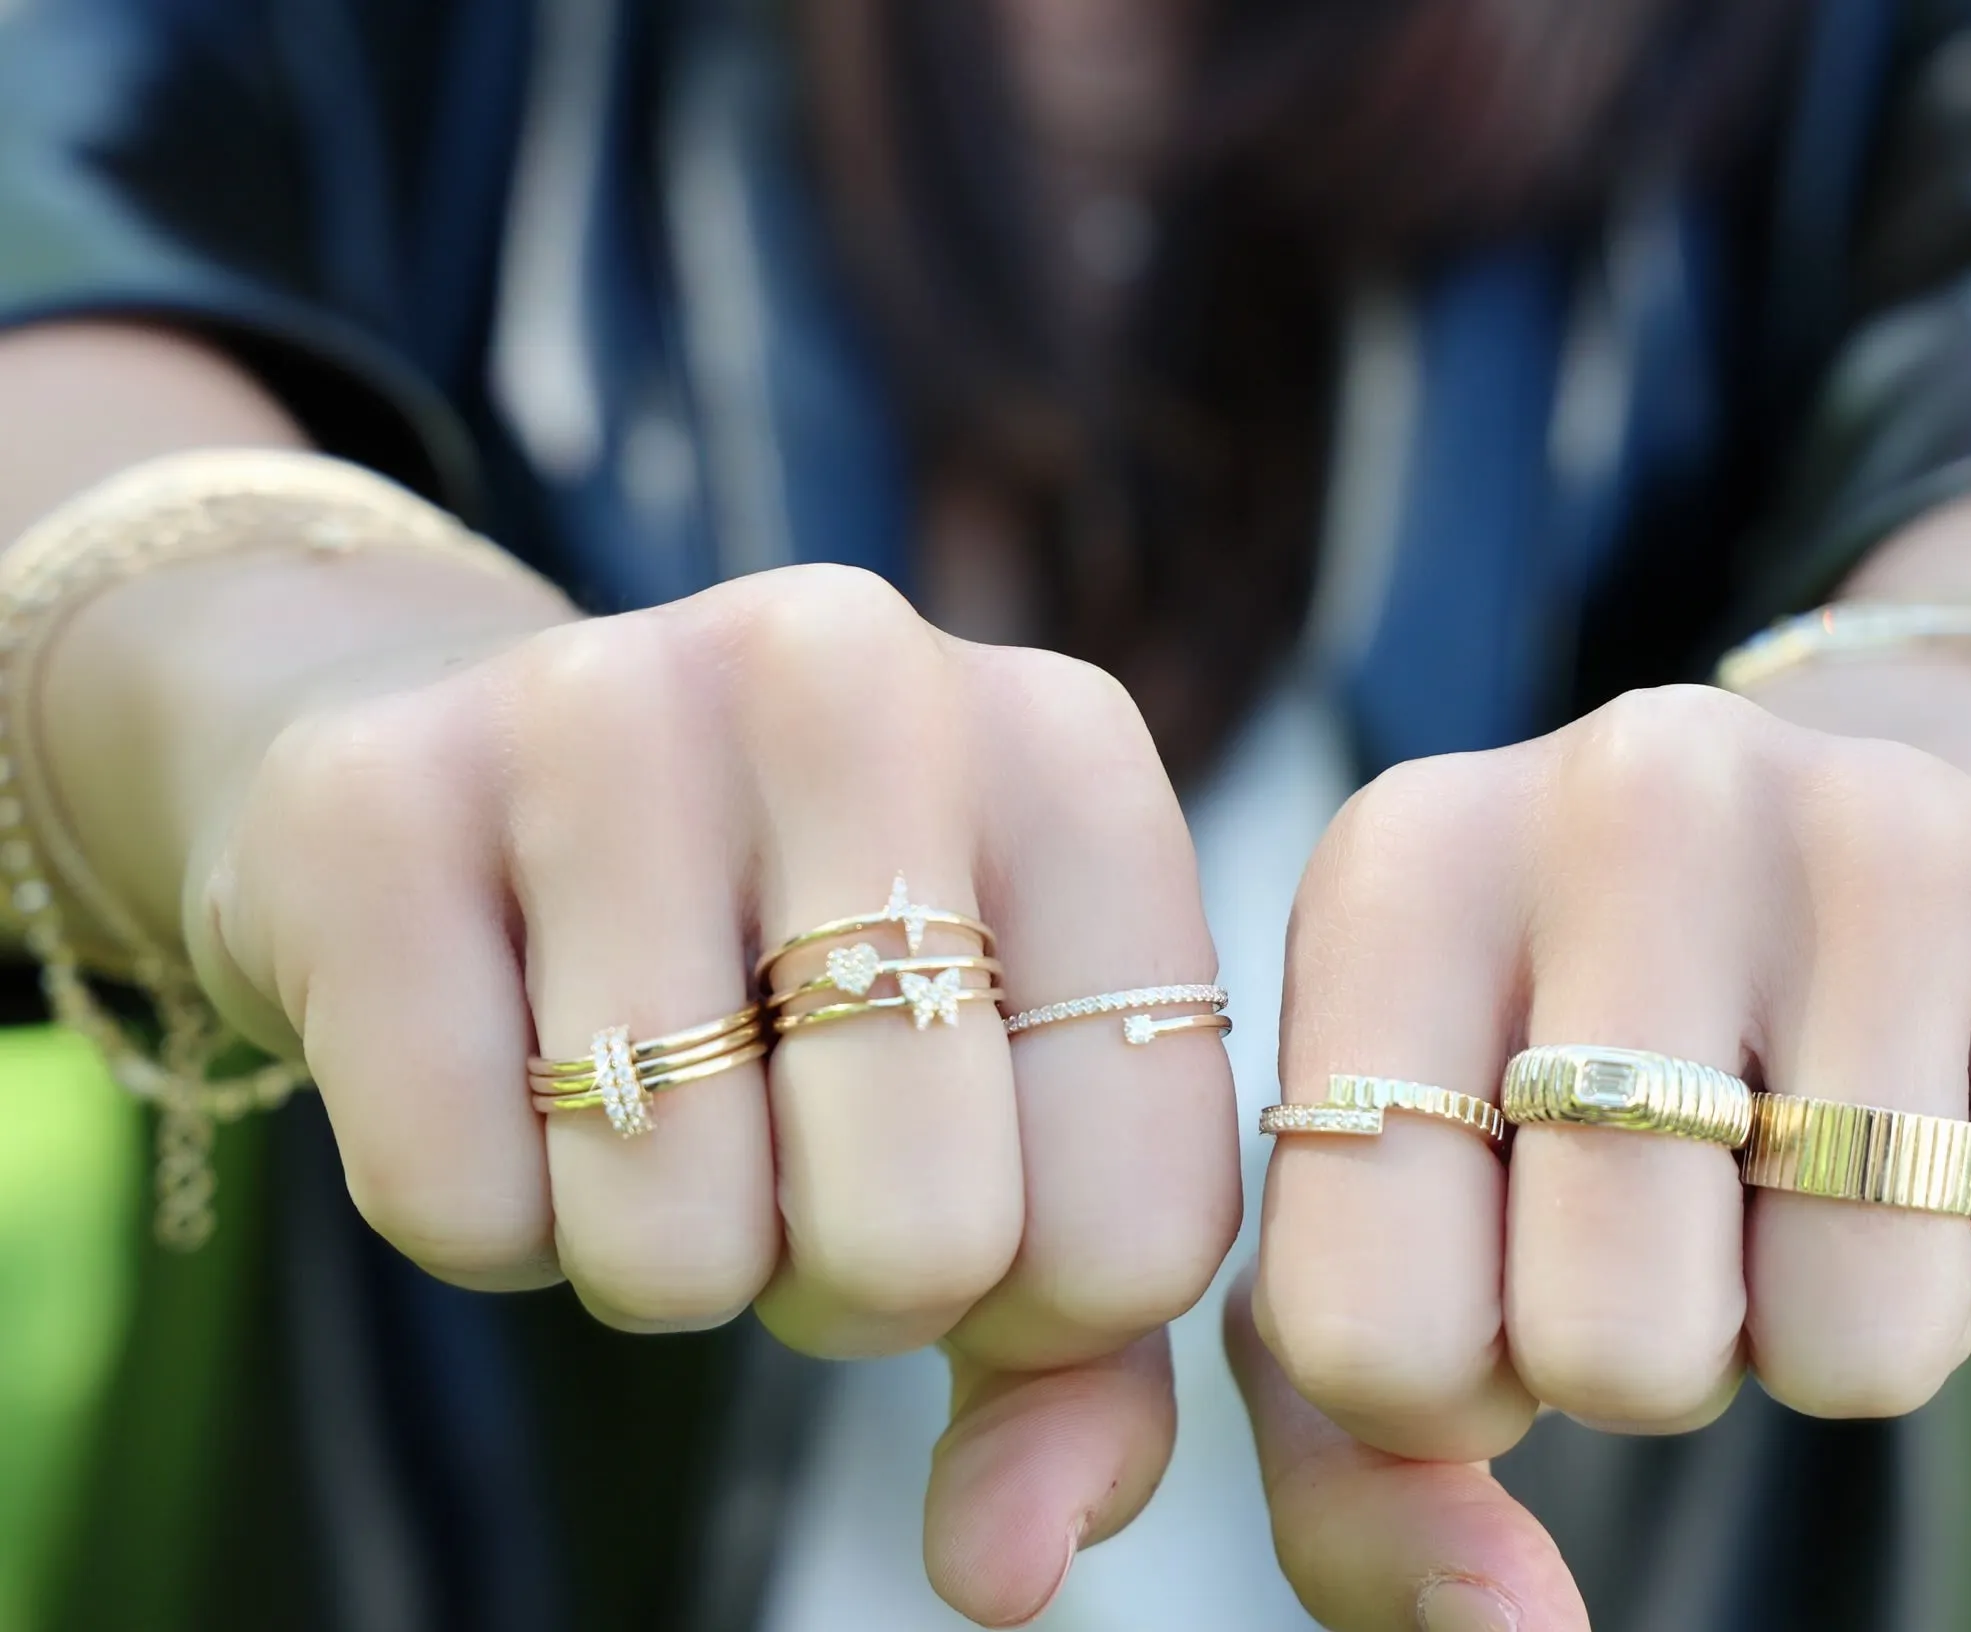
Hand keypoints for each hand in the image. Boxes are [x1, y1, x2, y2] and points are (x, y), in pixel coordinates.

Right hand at [188, 565, 1238, 1623]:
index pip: (1140, 1225)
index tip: (963, 1198)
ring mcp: (605, 708)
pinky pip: (453, 1201)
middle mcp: (856, 677)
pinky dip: (481, 1209)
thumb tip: (1009, 1577)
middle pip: (920, 1244)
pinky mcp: (380, 801)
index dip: (1035, 1308)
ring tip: (647, 1086)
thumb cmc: (793, 978)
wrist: (472, 773)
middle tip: (784, 1153)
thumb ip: (1071, 1361)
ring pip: (674, 1245)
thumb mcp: (1002, 1119)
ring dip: (659, 1249)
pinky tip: (497, 1048)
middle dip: (840, 1285)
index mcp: (1071, 756)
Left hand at [1236, 681, 1970, 1628]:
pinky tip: (1946, 1110)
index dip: (1446, 1384)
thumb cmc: (1565, 1064)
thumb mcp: (1389, 1212)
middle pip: (1616, 1353)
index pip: (1365, 1333)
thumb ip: (1359, 1469)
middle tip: (1663, 1208)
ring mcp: (1879, 833)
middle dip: (1645, 1356)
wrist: (1853, 828)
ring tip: (1793, 1155)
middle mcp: (1630, 800)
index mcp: (1397, 875)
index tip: (1488, 1266)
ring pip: (1855, 1348)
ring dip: (1821, 1323)